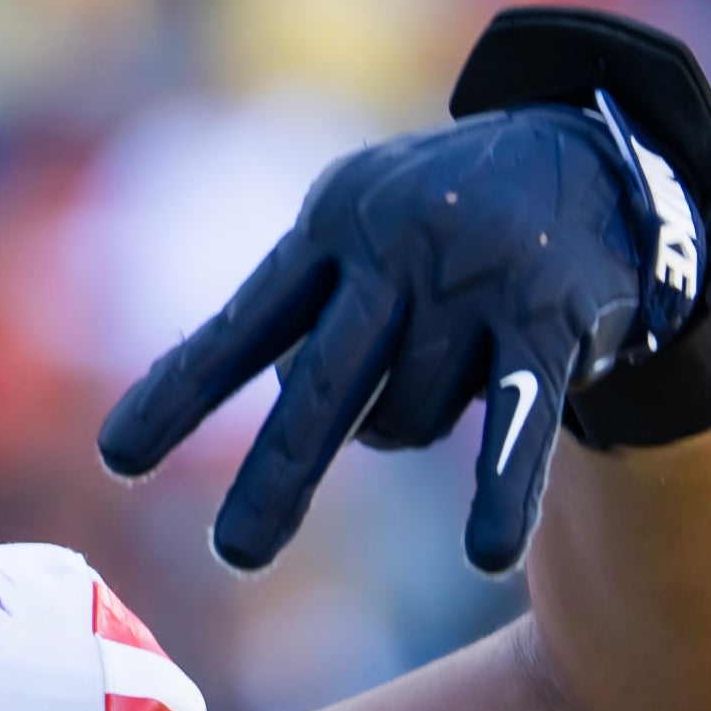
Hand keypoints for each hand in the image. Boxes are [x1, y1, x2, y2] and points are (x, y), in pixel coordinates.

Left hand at [96, 102, 677, 579]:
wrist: (592, 154)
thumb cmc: (442, 216)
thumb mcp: (360, 233)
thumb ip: (303, 317)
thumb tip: (251, 438)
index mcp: (332, 226)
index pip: (244, 325)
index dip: (181, 393)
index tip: (118, 459)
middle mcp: (397, 247)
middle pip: (320, 390)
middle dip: (278, 480)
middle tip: (235, 553)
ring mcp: (475, 281)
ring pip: (411, 418)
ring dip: (410, 427)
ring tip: (437, 376)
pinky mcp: (550, 320)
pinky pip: (515, 427)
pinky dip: (501, 493)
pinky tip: (487, 556)